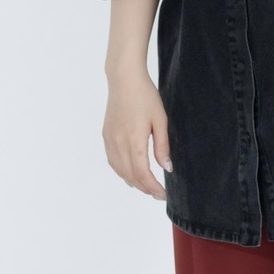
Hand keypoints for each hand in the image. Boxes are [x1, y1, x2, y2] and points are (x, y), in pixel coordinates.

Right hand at [102, 69, 171, 199]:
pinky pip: (112, 161)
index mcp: (134, 141)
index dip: (152, 187)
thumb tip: (167, 168)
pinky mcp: (106, 135)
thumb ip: (162, 146)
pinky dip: (121, 171)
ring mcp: (110, 140)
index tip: (162, 194)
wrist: (124, 79)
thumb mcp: (160, 120)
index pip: (142, 173)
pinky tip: (130, 173)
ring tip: (146, 186)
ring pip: (120, 170)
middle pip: (130, 176)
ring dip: (133, 181)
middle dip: (144, 188)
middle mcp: (119, 144)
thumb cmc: (145, 96)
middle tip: (157, 194)